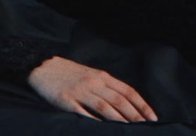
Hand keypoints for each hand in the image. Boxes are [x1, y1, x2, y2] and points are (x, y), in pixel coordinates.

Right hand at [28, 56, 158, 122]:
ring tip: (130, 130)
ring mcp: (80, 91)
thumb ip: (106, 87)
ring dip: (119, 120)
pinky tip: (103, 130)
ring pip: (104, 107)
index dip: (142, 105)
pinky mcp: (66, 100)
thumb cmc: (68, 73)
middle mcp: (94, 83)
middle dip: (135, 115)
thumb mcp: (91, 75)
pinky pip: (83, 113)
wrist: (42, 66)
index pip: (127, 91)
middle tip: (146, 128)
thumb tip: (126, 103)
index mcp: (102, 76)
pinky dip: (94, 122)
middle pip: (119, 100)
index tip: (153, 118)